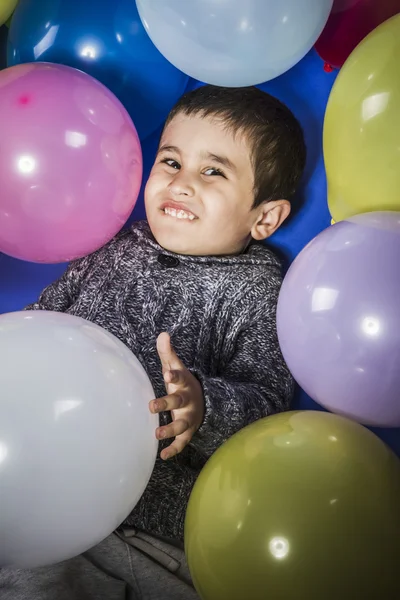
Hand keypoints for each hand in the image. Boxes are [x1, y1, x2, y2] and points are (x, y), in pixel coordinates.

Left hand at [149, 332, 203, 459]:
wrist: (202, 402)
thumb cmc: (182, 384)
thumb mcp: (176, 368)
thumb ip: (167, 353)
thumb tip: (162, 334)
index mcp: (184, 384)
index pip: (180, 378)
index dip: (174, 376)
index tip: (167, 375)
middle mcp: (187, 401)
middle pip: (177, 402)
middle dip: (166, 404)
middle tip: (151, 406)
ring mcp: (188, 417)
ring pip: (181, 424)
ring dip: (170, 429)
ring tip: (156, 433)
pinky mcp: (187, 432)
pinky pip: (182, 442)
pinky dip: (174, 449)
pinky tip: (163, 455)